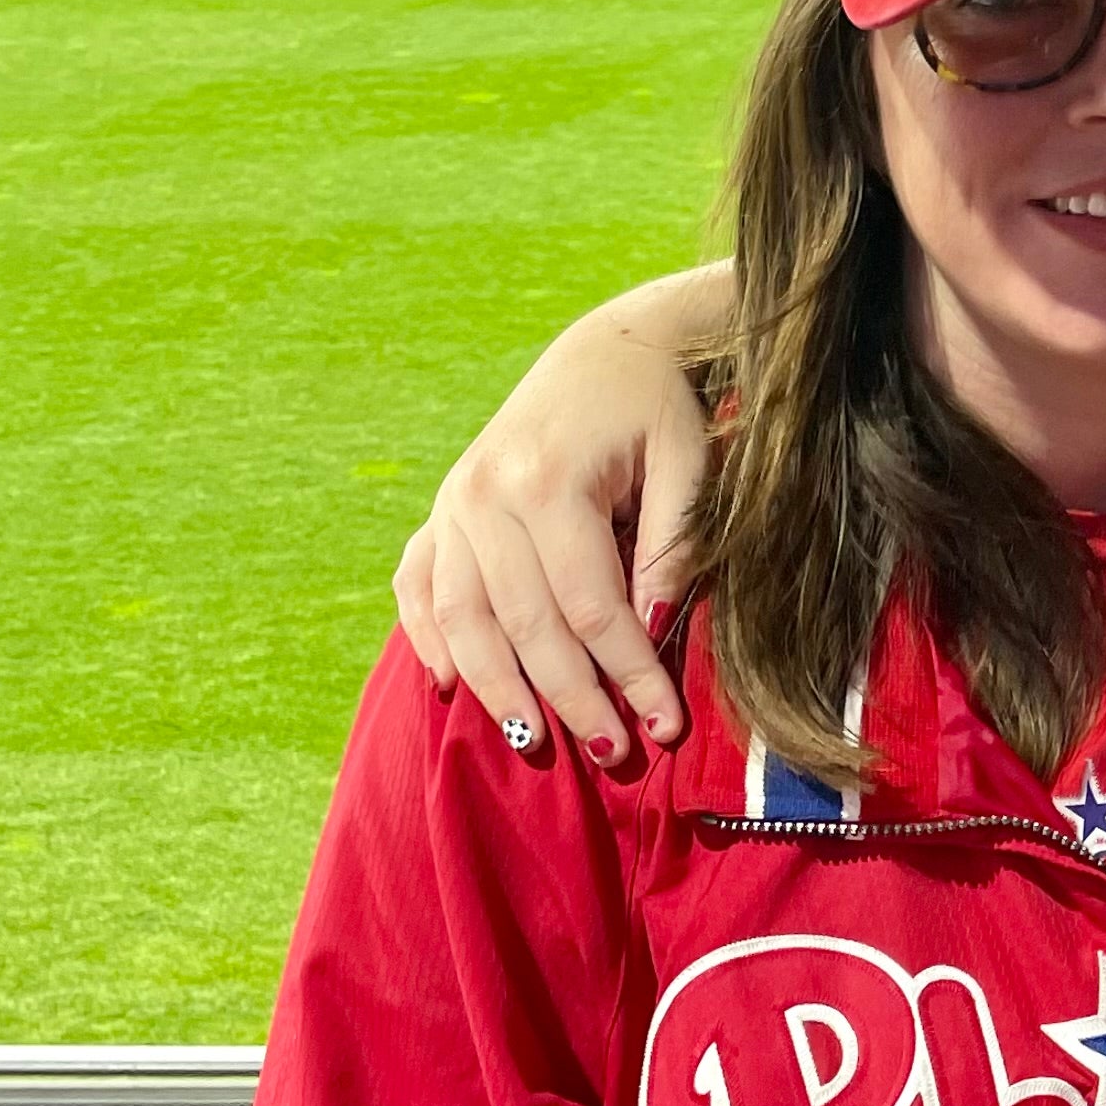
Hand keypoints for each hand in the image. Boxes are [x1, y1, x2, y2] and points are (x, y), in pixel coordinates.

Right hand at [393, 283, 716, 761]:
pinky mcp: (440, 511)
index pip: (592, 608)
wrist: (607, 350)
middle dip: (572, 698)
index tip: (665, 725)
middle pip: (526, 626)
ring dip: (498, 689)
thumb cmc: (657, 409)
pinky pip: (419, 587)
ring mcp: (453, 503)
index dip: (629, 674)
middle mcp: (484, 495)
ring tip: (537, 743)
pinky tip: (450, 688)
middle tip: (614, 756)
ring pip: (464, 619)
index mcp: (547, 481)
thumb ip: (669, 549)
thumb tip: (649, 633)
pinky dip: (429, 639)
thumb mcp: (686, 465)